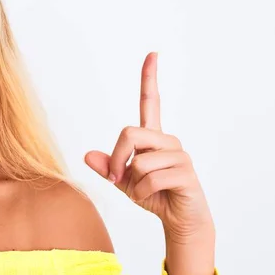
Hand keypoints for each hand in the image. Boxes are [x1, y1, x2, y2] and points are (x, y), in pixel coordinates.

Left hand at [84, 52, 213, 242]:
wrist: (180, 220)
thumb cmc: (154, 196)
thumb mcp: (125, 182)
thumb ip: (108, 168)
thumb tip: (87, 155)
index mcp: (153, 139)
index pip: (151, 103)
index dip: (149, 78)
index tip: (152, 54)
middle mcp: (167, 141)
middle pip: (129, 133)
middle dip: (116, 159)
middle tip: (116, 178)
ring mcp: (179, 155)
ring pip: (140, 161)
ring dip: (133, 183)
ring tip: (144, 191)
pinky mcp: (186, 173)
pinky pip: (151, 179)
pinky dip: (143, 193)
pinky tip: (154, 197)